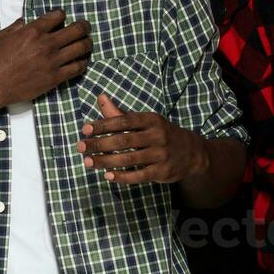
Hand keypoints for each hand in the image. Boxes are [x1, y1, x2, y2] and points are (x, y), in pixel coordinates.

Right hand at [0, 8, 90, 109]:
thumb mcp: (2, 37)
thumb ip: (16, 27)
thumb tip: (24, 21)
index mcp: (33, 31)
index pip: (58, 16)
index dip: (62, 15)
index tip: (62, 17)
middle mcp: (46, 44)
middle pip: (76, 30)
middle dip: (84, 26)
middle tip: (86, 27)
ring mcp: (52, 61)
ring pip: (81, 48)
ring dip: (87, 43)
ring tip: (87, 43)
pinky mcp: (55, 78)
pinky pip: (77, 68)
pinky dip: (82, 63)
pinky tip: (82, 62)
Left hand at [77, 95, 208, 184]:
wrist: (193, 153)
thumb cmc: (162, 134)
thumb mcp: (146, 121)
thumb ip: (120, 113)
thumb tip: (100, 97)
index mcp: (151, 120)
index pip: (123, 121)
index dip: (103, 125)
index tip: (85, 129)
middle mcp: (157, 135)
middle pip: (124, 140)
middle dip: (100, 144)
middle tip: (81, 147)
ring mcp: (161, 154)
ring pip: (129, 159)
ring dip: (106, 161)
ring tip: (88, 162)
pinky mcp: (162, 171)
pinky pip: (139, 175)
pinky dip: (122, 177)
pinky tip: (107, 176)